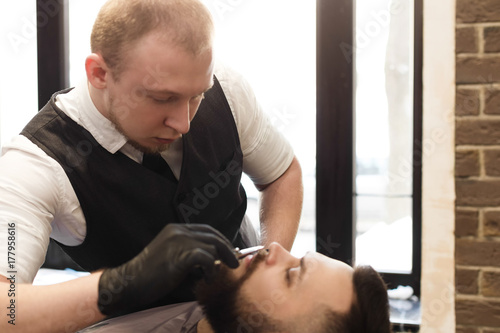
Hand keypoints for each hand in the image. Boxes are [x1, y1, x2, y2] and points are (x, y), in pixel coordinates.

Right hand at [97, 224, 237, 315]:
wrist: (129, 283)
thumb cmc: (150, 275)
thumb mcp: (172, 258)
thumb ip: (190, 255)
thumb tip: (216, 261)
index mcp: (176, 229)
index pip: (206, 229)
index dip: (221, 240)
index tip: (229, 251)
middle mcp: (179, 231)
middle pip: (213, 236)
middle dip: (227, 250)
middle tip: (234, 263)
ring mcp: (179, 241)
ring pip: (211, 247)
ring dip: (216, 263)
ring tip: (211, 276)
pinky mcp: (180, 255)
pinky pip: (207, 258)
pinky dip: (211, 270)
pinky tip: (206, 279)